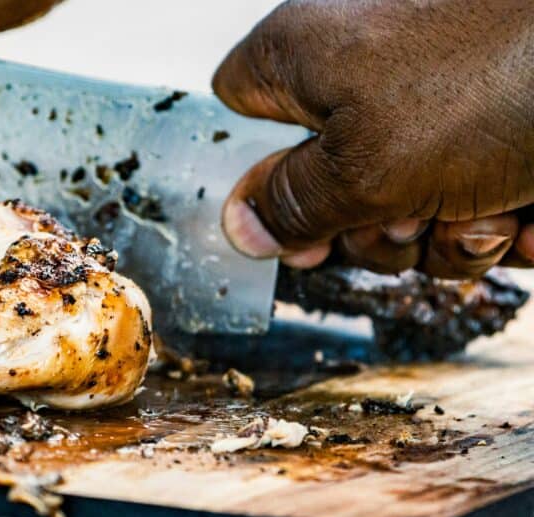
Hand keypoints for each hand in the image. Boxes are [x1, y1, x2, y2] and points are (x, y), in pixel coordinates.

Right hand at [212, 0, 533, 277]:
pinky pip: (473, 203)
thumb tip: (240, 226)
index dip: (262, 179)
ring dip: (447, 234)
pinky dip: (503, 221)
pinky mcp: (497, 133)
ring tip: (491, 201)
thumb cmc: (502, 77)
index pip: (242, 115)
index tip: (299, 222)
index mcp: (308, 55)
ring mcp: (437, 104)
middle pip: (329, 185)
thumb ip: (293, 203)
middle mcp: (368, 72)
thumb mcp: (367, 166)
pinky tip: (532, 205)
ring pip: (406, 207)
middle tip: (410, 211)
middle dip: (374, 225)